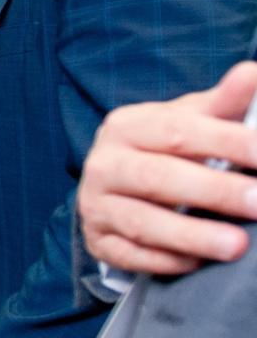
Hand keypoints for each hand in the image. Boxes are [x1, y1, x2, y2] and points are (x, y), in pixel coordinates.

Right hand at [78, 61, 256, 273]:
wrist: (113, 186)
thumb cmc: (164, 150)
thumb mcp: (189, 121)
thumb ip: (223, 102)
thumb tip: (253, 72)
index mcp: (127, 125)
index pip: (178, 131)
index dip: (227, 143)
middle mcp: (104, 163)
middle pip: (159, 177)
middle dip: (214, 192)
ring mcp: (96, 204)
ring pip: (141, 221)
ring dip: (191, 235)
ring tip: (236, 245)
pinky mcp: (98, 240)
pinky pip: (129, 254)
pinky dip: (164, 261)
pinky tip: (197, 264)